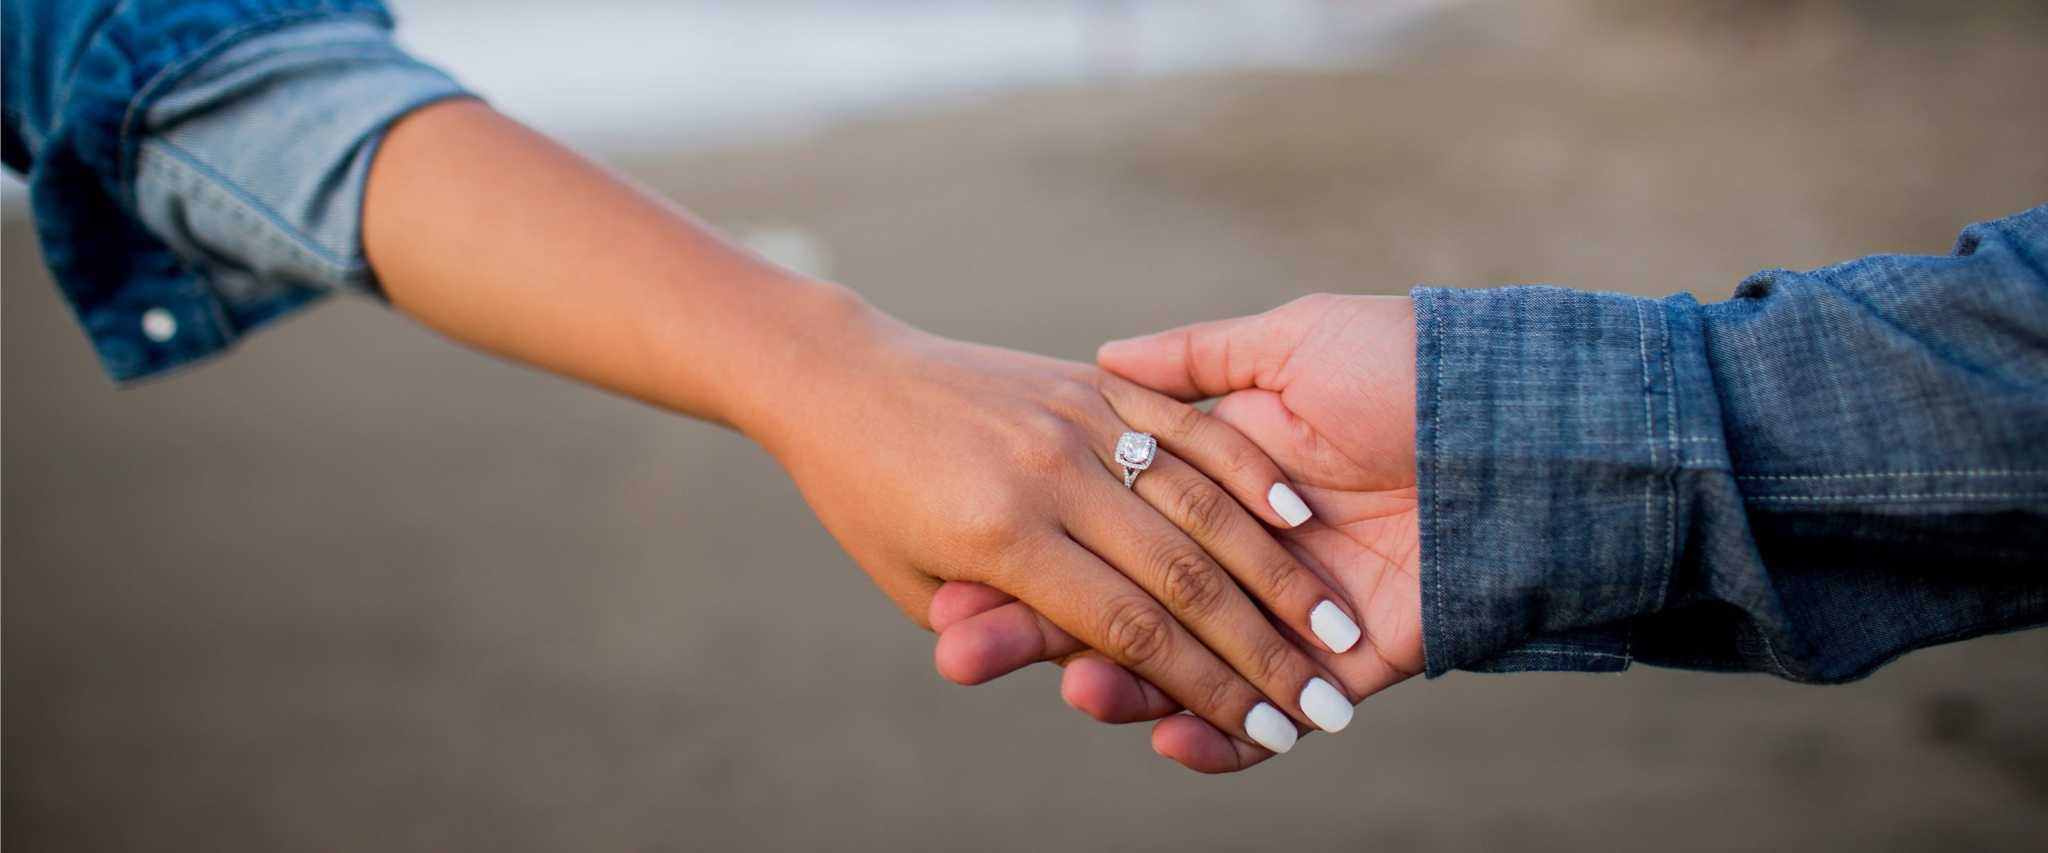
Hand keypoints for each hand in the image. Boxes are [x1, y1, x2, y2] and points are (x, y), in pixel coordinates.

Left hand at [748, 300, 1368, 756]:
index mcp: (999, 537)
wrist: (839, 376)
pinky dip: (1248, 473)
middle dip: (1263, 650)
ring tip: (1339, 631)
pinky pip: (1187, 425)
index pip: (1128, 629)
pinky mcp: (1088, 378)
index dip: (1207, 690)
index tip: (1270, 733)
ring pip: (1201, 502)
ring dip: (1279, 573)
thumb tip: (1104, 673)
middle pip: (1182, 574)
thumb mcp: (918, 587)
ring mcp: (1074, 416)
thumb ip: (1017, 623)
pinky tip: (1299, 517)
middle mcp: (1047, 472)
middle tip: (1326, 702)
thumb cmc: (868, 503)